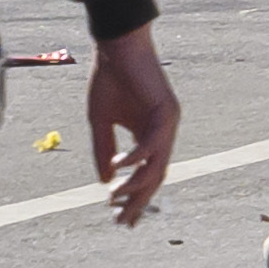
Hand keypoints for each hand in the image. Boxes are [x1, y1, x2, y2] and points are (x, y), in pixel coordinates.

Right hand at [82, 25, 179, 226]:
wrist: (116, 46)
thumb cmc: (109, 79)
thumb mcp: (101, 121)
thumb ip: (104, 151)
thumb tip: (106, 180)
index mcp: (148, 135)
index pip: (146, 174)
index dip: (134, 198)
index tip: (120, 218)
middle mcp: (162, 132)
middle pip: (155, 176)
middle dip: (138, 201)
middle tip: (121, 220)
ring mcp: (167, 122)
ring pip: (157, 164)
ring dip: (137, 184)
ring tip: (116, 197)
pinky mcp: (166, 110)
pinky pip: (153, 142)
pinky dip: (136, 157)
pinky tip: (120, 167)